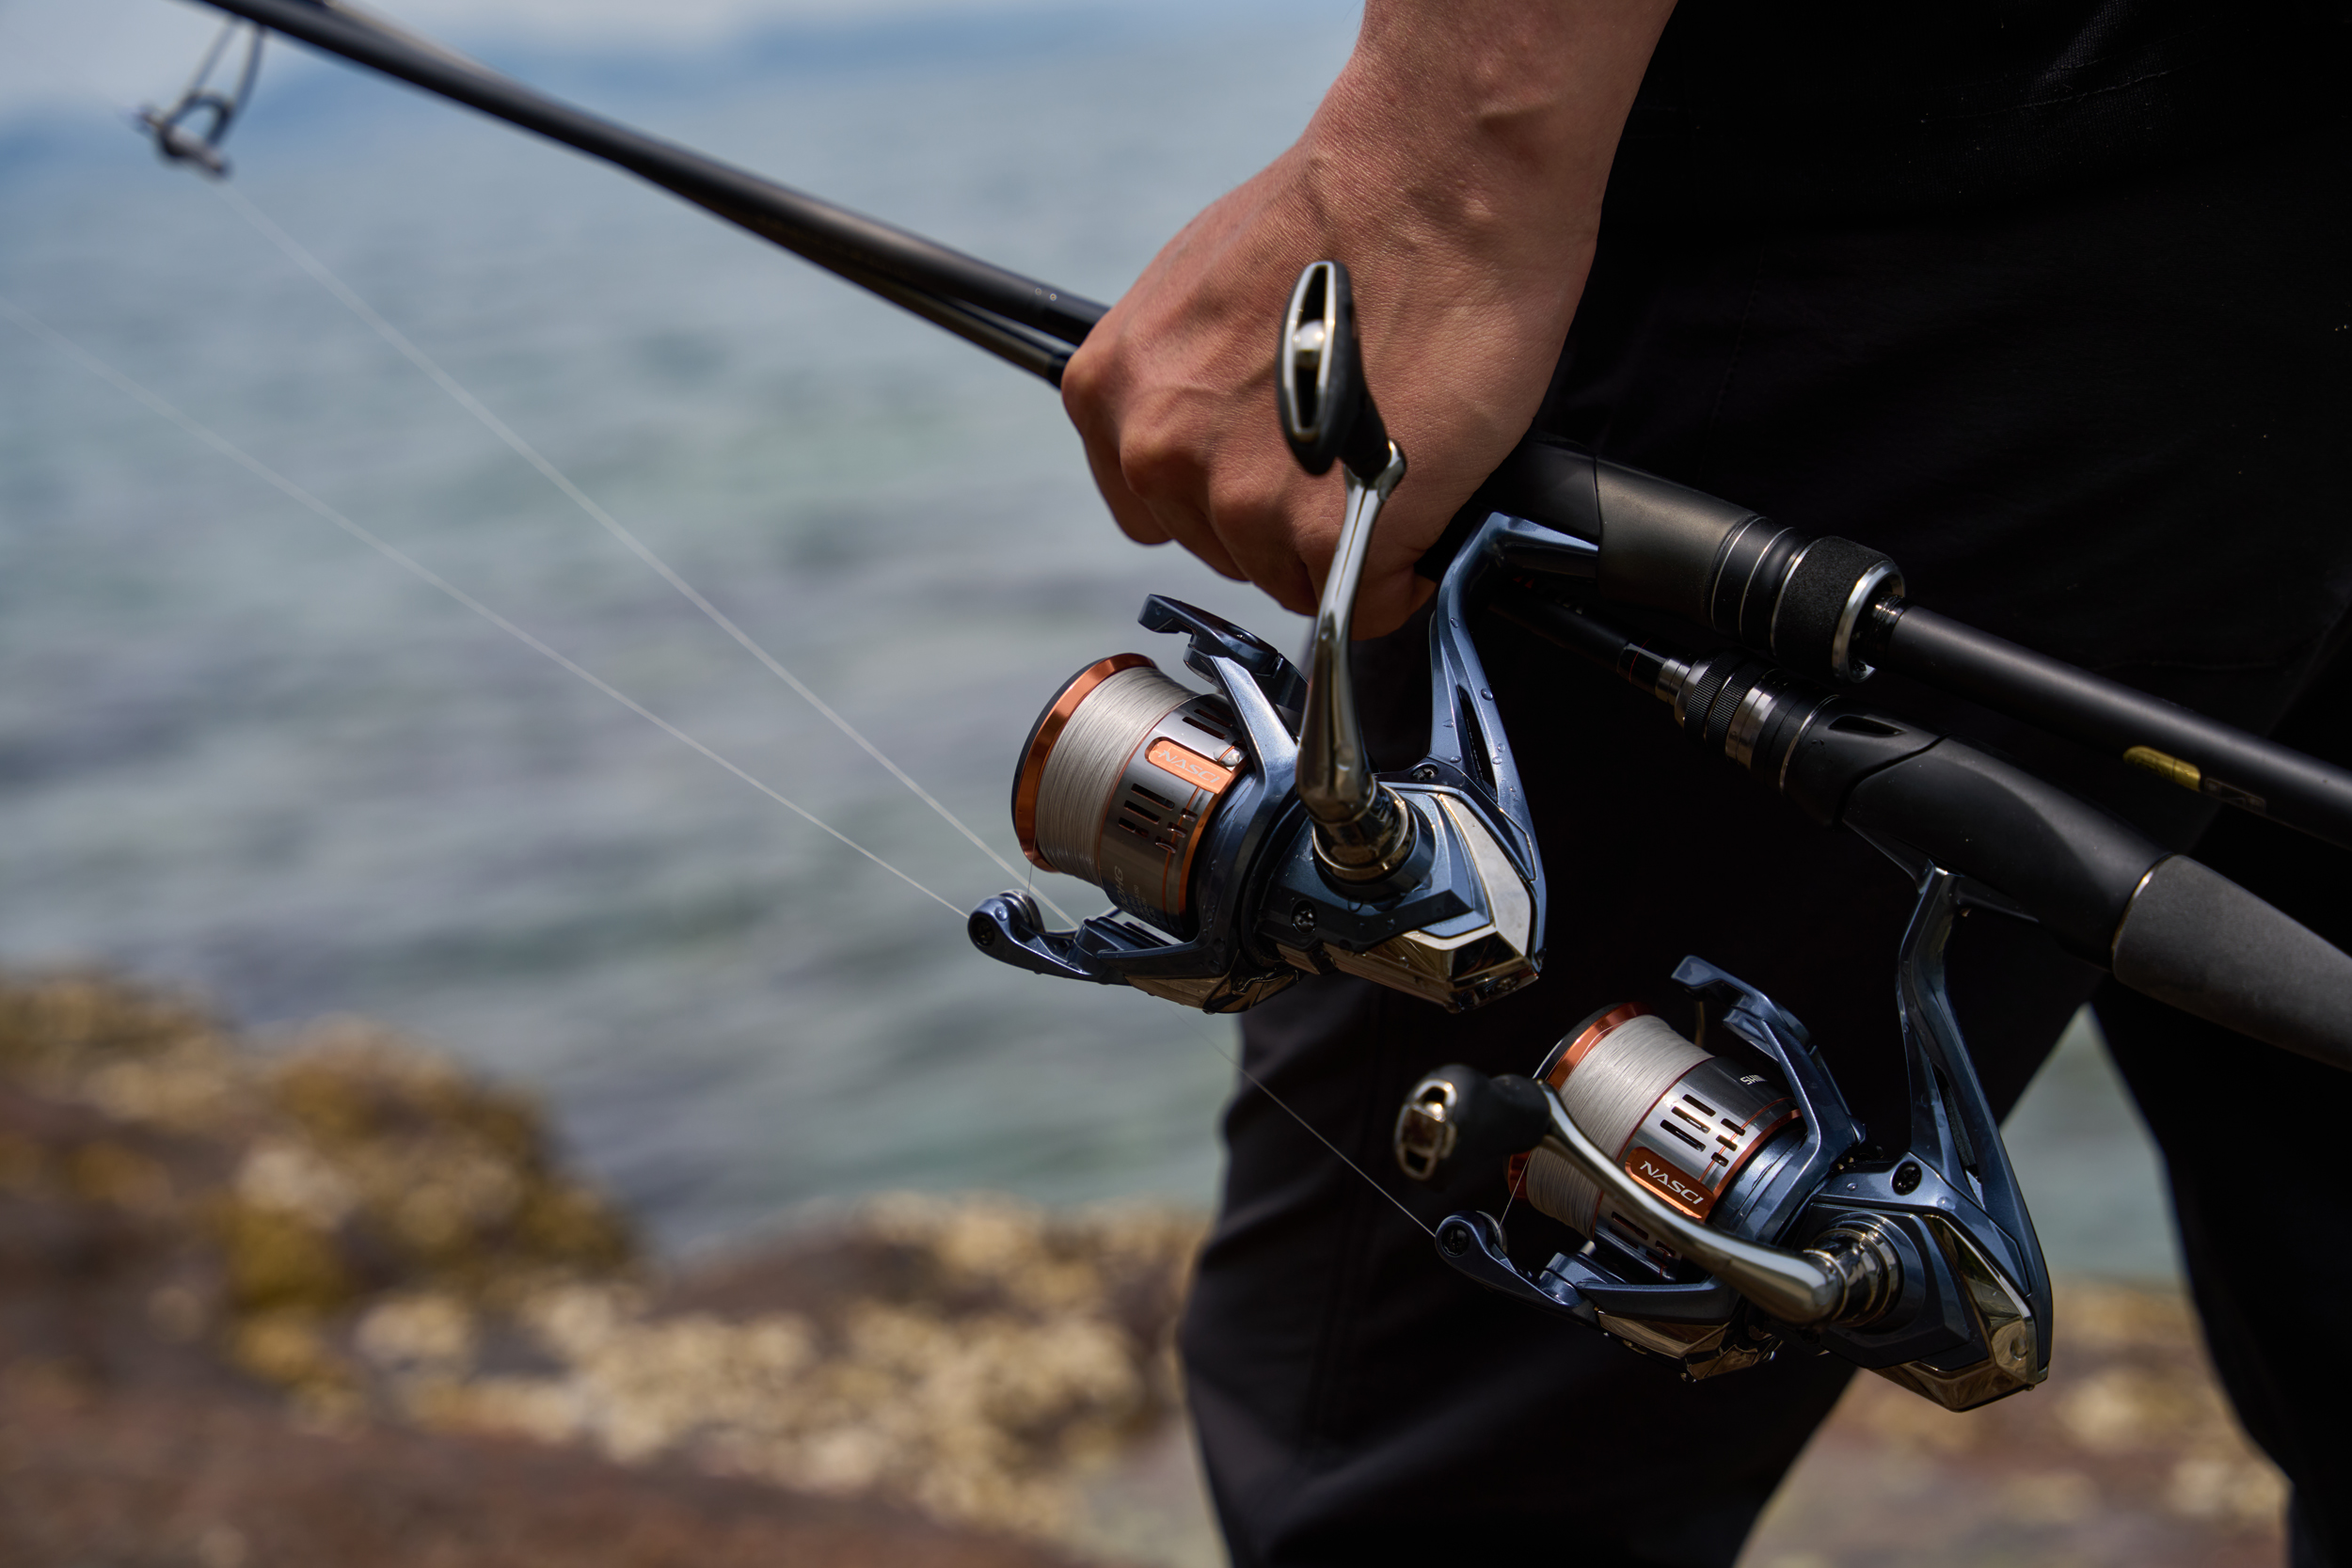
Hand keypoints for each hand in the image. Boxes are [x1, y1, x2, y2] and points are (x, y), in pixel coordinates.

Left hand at [1062, 1, 1674, 637]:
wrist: (1438, 183)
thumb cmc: (1345, 213)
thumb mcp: (1206, 288)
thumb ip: (1190, 377)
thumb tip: (1224, 423)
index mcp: (1112, 390)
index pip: (1152, 505)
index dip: (1227, 491)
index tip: (1274, 469)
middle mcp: (1159, 453)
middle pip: (1224, 547)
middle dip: (1288, 514)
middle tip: (1350, 448)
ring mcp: (1239, 504)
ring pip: (1293, 579)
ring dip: (1346, 540)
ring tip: (1395, 457)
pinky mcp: (1326, 538)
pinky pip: (1361, 602)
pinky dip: (1401, 569)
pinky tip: (1426, 499)